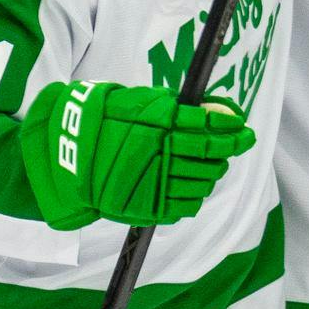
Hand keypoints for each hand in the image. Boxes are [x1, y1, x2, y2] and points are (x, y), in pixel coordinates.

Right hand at [21, 82, 256, 230]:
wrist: (64, 155)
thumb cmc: (107, 121)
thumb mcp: (142, 102)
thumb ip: (184, 108)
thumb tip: (226, 112)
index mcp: (155, 123)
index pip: (207, 129)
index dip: (232, 130)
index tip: (244, 129)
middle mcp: (156, 153)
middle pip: (210, 157)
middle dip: (226, 151)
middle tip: (229, 145)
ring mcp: (152, 182)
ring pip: (203, 181)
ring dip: (211, 172)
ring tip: (206, 165)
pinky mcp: (147, 206)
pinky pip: (188, 204)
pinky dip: (195, 194)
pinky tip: (189, 183)